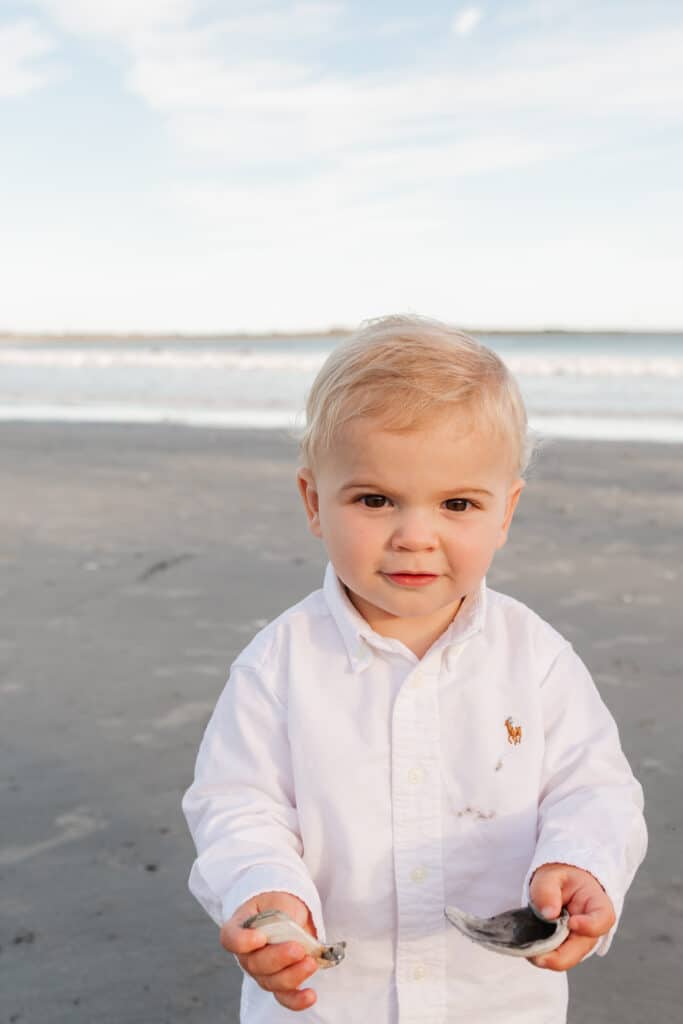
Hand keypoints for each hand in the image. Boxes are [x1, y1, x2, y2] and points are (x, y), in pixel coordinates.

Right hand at [220, 891, 318, 1011]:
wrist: (289, 913)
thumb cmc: (280, 904)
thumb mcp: (279, 900)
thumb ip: (281, 915)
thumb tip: (291, 934)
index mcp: (239, 927)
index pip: (231, 938)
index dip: (242, 942)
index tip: (260, 937)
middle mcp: (246, 954)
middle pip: (255, 964)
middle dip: (278, 958)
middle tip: (298, 949)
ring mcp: (261, 972)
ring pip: (271, 982)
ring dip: (292, 975)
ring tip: (310, 963)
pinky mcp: (279, 982)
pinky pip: (284, 996)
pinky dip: (297, 999)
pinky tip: (310, 995)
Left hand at [528, 862, 615, 970]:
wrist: (559, 885)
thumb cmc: (560, 879)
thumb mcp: (551, 875)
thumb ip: (547, 890)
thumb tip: (548, 914)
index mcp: (597, 905)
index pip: (603, 919)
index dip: (589, 925)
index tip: (571, 922)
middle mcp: (592, 929)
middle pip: (581, 949)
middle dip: (558, 956)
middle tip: (536, 955)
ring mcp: (579, 942)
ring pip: (566, 958)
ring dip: (547, 957)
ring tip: (528, 949)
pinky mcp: (566, 948)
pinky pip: (556, 957)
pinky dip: (542, 955)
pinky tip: (529, 948)